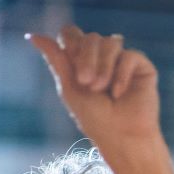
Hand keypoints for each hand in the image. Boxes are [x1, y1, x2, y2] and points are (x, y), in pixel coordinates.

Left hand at [28, 26, 160, 156]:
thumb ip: (56, 59)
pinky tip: (119, 93)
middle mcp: (103, 58)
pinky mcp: (141, 67)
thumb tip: (31, 35)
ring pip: (111, 42)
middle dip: (86, 58)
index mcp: (82, 61)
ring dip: (103, 67)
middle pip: (90, 36)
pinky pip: (130, 55)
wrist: (123, 138)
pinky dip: (121, 74)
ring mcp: (122, 60)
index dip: (72, 46)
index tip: (75, 73)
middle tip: (87, 83)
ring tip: (102, 90)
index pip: (72, 34)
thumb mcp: (70, 88)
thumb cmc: (96, 120)